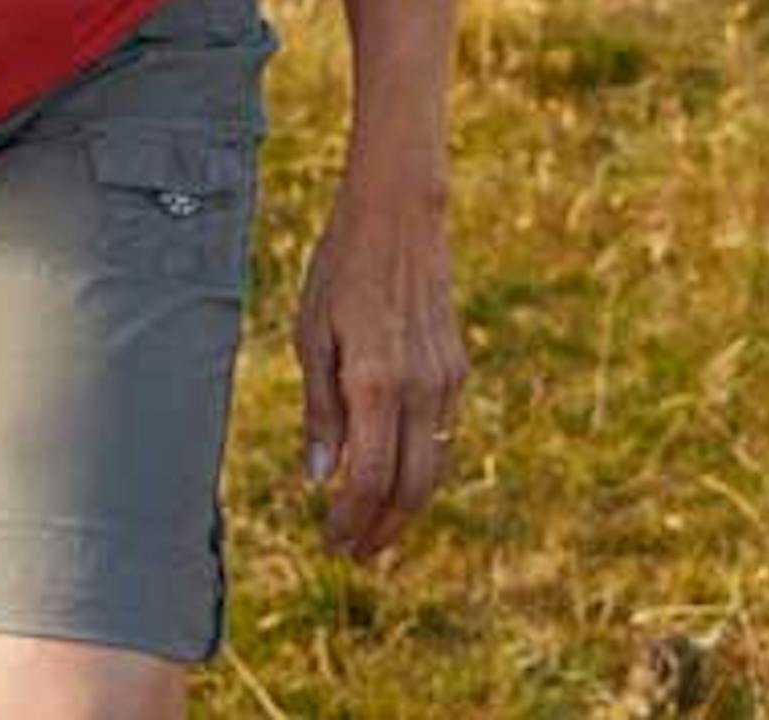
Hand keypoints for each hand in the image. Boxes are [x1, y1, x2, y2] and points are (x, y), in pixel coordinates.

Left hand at [294, 179, 464, 560]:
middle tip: (353, 552)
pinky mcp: (458, 370)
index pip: (370, 478)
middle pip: (411, 488)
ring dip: (404, 507)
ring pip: (434, 468)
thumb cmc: (341, 269)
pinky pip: (443, 436)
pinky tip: (393, 476)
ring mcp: (446, 381)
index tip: (332, 540)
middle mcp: (422, 389)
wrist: (400, 217)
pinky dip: (419, 468)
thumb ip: (320, 409)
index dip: (351, 519)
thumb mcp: (311, 334)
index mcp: (377, 381)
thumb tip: (319, 475)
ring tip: (372, 529)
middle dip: (382, 529)